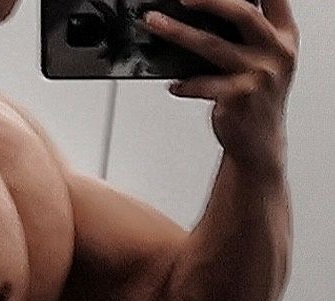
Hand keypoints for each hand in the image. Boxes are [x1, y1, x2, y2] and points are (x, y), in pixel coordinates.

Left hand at [140, 0, 299, 172]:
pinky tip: (175, 85)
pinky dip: (185, 84)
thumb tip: (204, 13)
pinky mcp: (239, 99)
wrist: (259, 145)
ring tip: (156, 24)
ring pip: (212, 46)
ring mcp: (258, 76)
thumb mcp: (264, 61)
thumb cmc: (256, 100)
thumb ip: (247, 36)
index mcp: (285, 36)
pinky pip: (203, 85)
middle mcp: (276, 52)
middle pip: (241, 13)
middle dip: (208, 0)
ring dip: (179, 33)